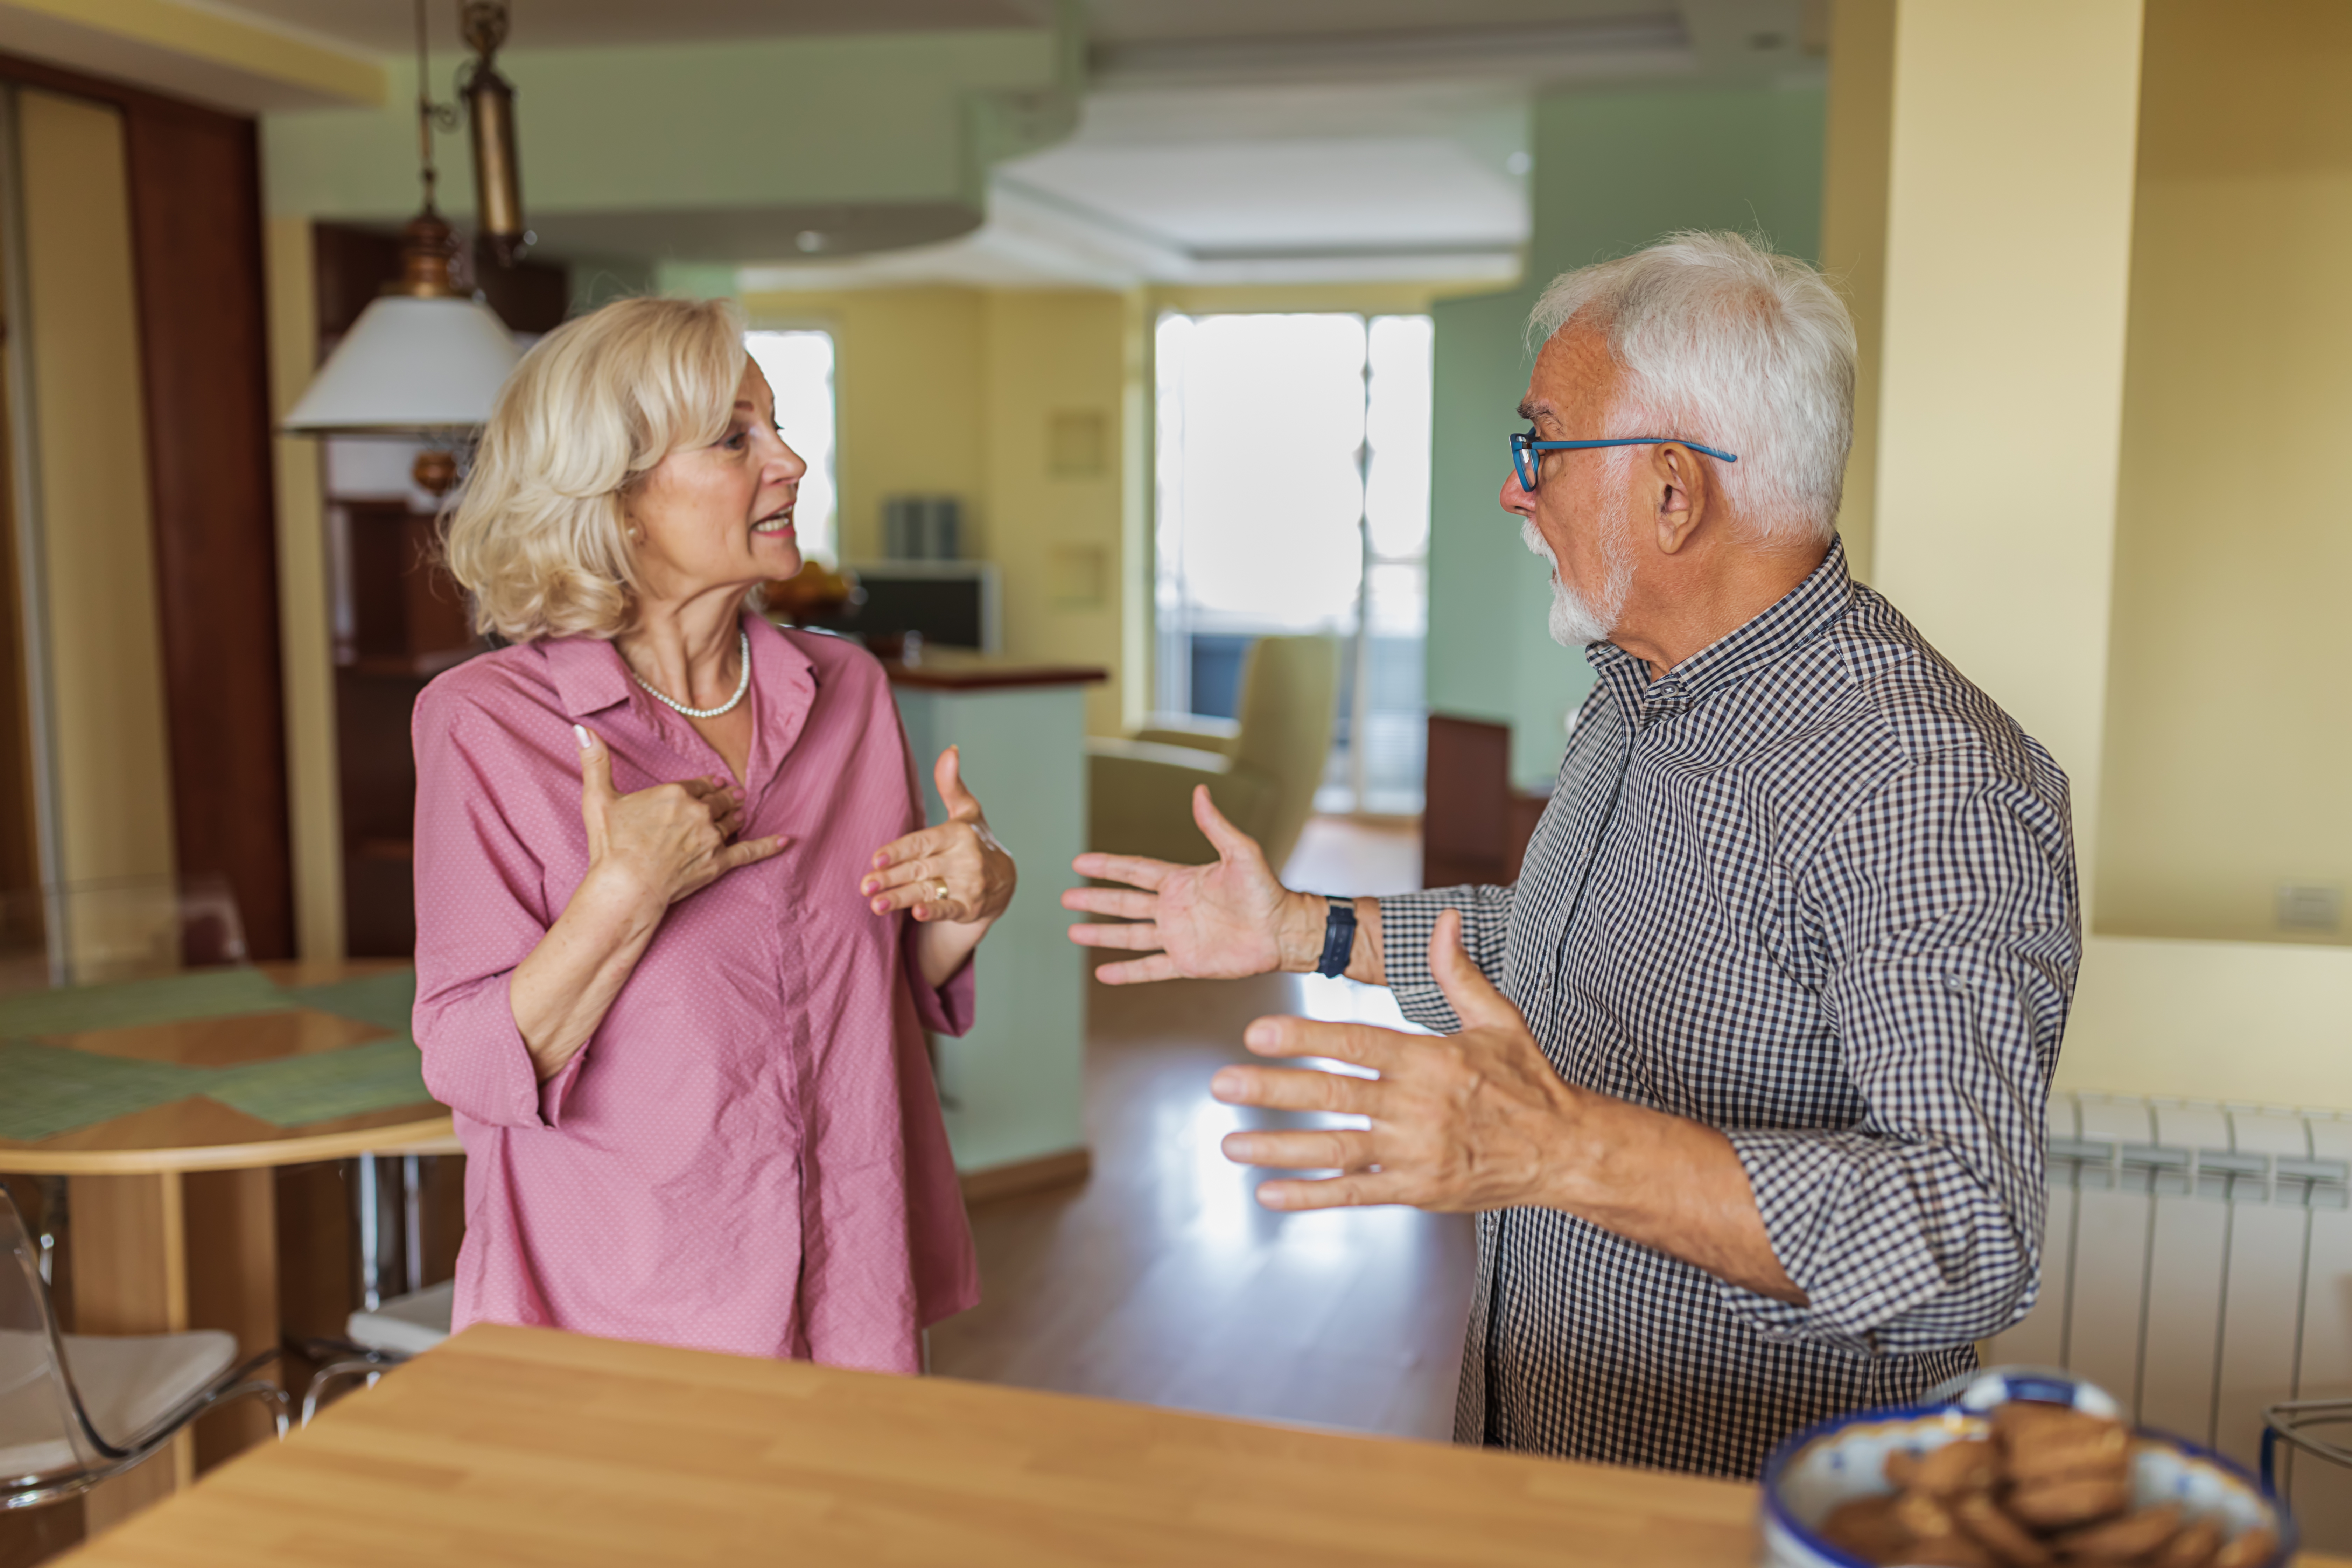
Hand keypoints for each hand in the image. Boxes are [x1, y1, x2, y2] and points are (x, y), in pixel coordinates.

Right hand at [576, 725, 784, 907]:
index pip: (696, 785)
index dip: (704, 785)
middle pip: (717, 802)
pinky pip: (750, 852)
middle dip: (723, 798)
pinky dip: (769, 846)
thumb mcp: (598, 798)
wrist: (626, 886)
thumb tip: (582, 729)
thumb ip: (595, 762)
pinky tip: (787, 840)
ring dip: (736, 815)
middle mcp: (698, 813)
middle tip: (731, 795)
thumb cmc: (611, 845)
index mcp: (675, 794)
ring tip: (740, 811)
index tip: (712, 783)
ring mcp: (711, 839)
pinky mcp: (719, 864)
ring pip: (731, 822)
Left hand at [862, 746, 1015, 926]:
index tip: (876, 857)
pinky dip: (933, 912)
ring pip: (928, 890)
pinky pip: (948, 909)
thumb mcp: (966, 811)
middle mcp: (966, 859)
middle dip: (891, 877)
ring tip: (875, 904)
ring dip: (901, 898)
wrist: (1003, 881)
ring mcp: (969, 885)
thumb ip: (951, 784)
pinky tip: (916, 914)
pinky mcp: (969, 907)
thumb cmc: (974, 840)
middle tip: (865, 885)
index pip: (924, 842)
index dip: (900, 850)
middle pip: (920, 868)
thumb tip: (950, 749)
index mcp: (960, 834)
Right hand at [1063, 785, 1320, 982]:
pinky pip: (1151, 968)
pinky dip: (1128, 972)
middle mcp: (1174, 908)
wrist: (1283, 930)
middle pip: (1125, 902)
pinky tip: (1104, 974)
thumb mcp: (1241, 852)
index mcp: (1182, 881)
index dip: (1108, 866)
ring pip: (1130, 935)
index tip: (1080, 862)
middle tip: (1065, 897)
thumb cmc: (1266, 890)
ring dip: (1102, 935)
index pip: (1136, 870)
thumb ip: (1215, 826)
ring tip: (1073, 932)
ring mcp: (1178, 936)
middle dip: (1095, 899)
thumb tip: (1200, 791)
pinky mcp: (1187, 962)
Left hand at [1206, 910, 1804, 1300]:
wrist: (1564, 1149)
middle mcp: (1419, 1109)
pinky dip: (1311, 1195)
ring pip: (1335, 1148)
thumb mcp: (1499, 1018)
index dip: (1305, 1037)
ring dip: (1279, 1146)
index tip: (1256, 1031)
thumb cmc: (1527, 1079)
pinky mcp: (1418, 1191)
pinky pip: (1356, 1193)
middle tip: (1222, 1083)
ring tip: (1230, 1141)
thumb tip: (1445, 920)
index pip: (1357, 1044)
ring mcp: (1416, 1154)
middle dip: (1273, 1089)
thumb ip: (1459, 972)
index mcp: (1432, 1061)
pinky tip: (1269, 1193)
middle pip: (1334, 1096)